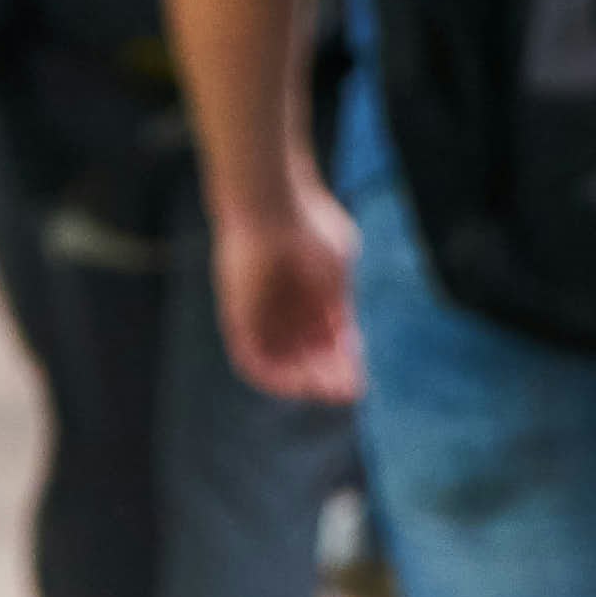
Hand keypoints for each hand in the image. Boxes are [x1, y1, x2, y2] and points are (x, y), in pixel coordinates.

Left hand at [212, 181, 364, 404]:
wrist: (274, 204)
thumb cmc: (312, 229)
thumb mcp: (337, 271)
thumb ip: (341, 311)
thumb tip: (350, 350)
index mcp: (308, 295)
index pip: (324, 342)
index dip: (342, 365)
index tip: (358, 382)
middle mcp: (282, 309)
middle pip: (304, 357)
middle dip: (326, 377)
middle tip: (347, 392)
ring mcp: (259, 314)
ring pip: (281, 362)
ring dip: (305, 381)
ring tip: (327, 390)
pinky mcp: (237, 316)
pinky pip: (252, 359)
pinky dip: (276, 377)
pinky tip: (301, 383)